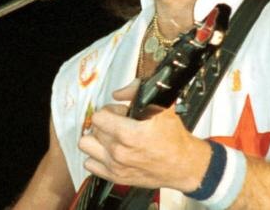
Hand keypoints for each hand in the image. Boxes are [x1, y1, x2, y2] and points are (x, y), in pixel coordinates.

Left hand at [77, 80, 210, 191]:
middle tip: (120, 123)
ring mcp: (115, 166)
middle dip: (106, 122)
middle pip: (93, 129)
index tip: (120, 112)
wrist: (183, 165)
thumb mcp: (162, 107)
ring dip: (97, 139)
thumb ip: (138, 92)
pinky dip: (96, 156)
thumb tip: (119, 93)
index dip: (110, 110)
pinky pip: (89, 164)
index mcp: (129, 134)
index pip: (98, 116)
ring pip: (86, 146)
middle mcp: (119, 152)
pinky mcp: (115, 177)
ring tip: (111, 136)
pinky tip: (110, 151)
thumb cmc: (174, 139)